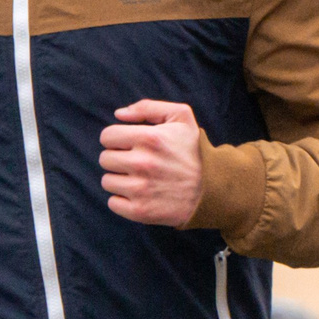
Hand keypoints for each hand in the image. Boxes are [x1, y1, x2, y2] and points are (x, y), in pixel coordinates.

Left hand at [99, 101, 203, 226]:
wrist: (213, 191)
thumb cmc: (194, 152)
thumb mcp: (181, 117)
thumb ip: (148, 107)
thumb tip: (119, 114)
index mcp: (150, 138)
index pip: (107, 136)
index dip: (116, 139)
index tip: (128, 145)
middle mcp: (142, 163)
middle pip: (105, 159)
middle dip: (118, 159)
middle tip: (136, 162)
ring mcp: (140, 189)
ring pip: (107, 181)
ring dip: (119, 179)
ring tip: (139, 179)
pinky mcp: (140, 211)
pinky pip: (113, 203)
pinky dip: (122, 200)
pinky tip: (139, 194)